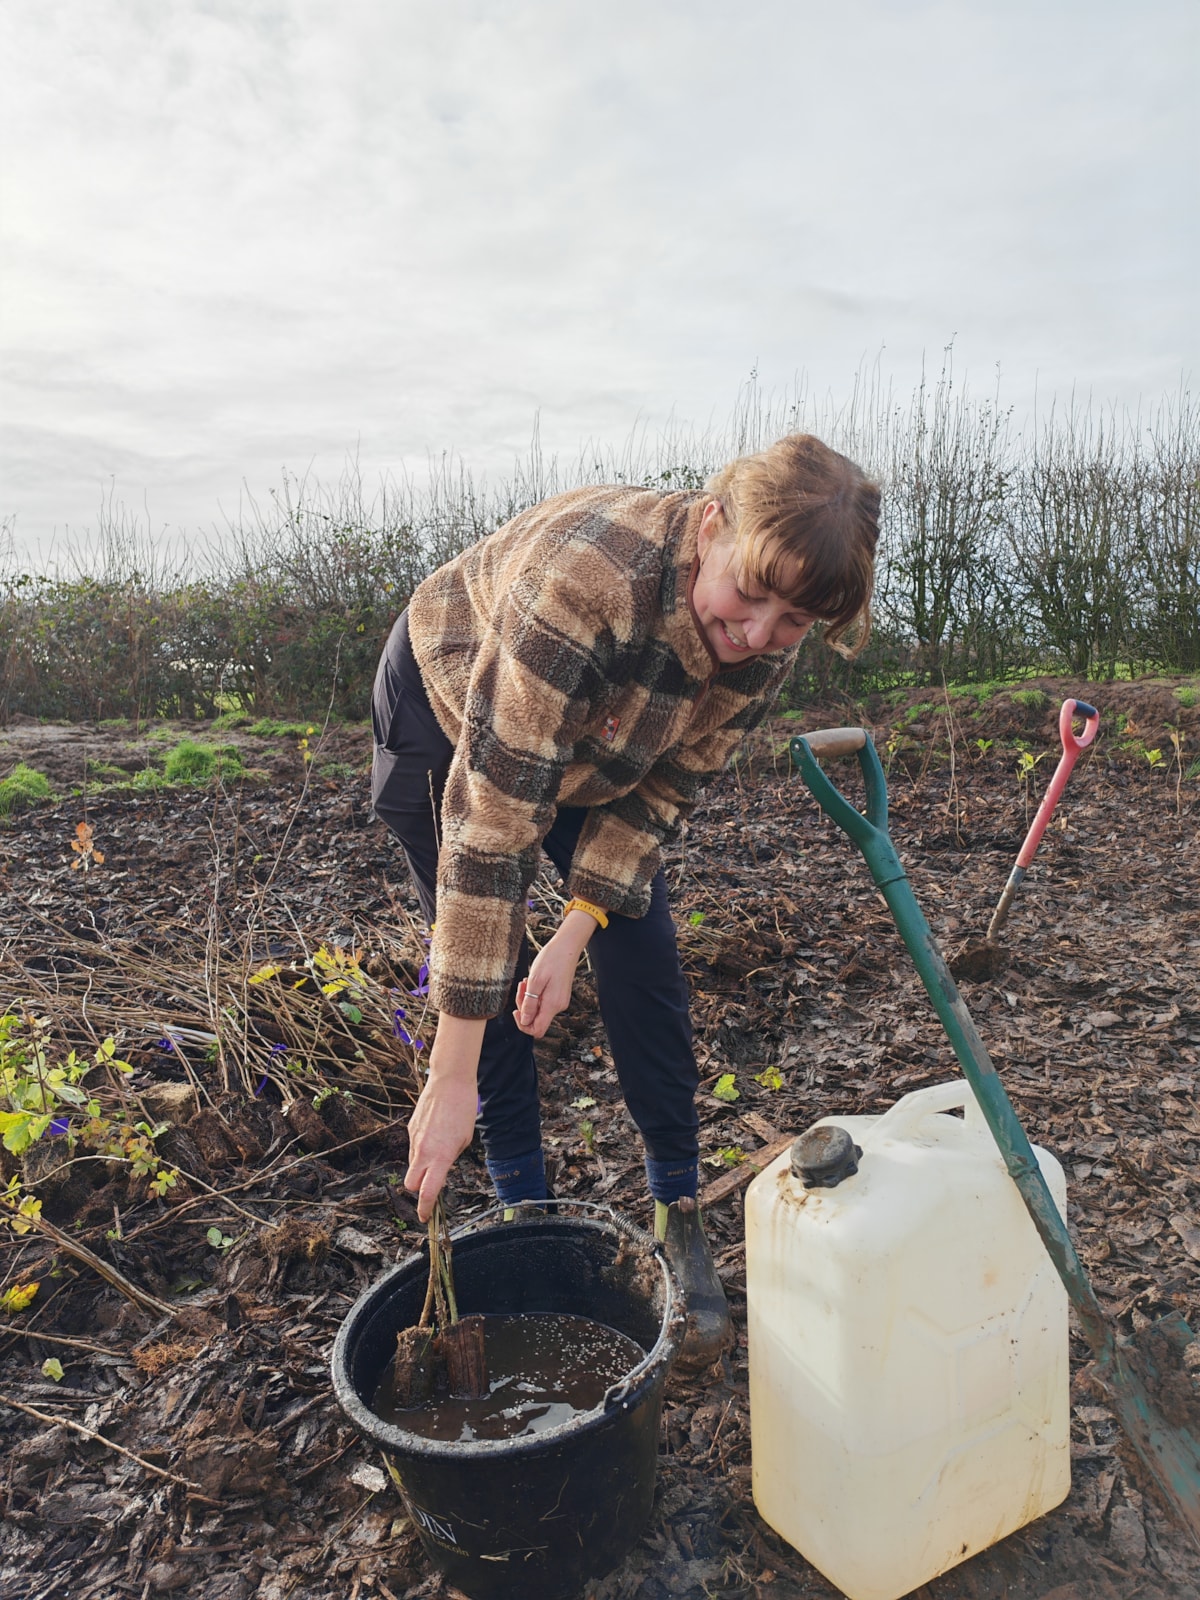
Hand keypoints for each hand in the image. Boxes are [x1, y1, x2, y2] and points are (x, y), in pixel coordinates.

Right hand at [404, 1016, 484, 1221]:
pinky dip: (422, 1149)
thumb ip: (450, 1158)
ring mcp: (414, 1138)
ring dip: (422, 1167)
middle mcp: (423, 1150)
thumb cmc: (463, 1109)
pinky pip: (414, 1147)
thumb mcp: (465, 1139)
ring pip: (412, 1164)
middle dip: (419, 1190)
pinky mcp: (411, 1128)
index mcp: (440, 1156)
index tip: (425, 1217)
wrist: (450, 1081)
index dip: (425, 1208)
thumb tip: (441, 1168)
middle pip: (411, 1184)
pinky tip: (435, 1135)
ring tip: (440, 1151)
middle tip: (432, 1186)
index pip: (427, 1192)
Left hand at [513, 910, 597, 1038]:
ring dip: (528, 997)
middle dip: (524, 1006)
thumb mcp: (535, 981)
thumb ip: (529, 1003)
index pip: (537, 1030)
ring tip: (526, 980)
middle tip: (521, 987)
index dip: (523, 1024)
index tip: (515, 1011)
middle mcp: (558, 1006)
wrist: (567, 946)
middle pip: (535, 1019)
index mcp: (552, 1005)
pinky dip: (535, 993)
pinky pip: (543, 1001)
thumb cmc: (551, 959)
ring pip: (538, 1009)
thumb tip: (524, 1021)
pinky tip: (533, 980)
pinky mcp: (559, 995)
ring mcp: (559, 1001)